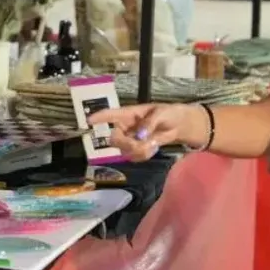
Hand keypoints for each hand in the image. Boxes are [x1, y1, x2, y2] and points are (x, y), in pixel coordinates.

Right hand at [88, 103, 208, 160]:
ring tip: (152, 145)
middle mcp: (126, 127)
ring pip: (123, 150)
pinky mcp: (137, 149)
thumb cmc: (169, 113)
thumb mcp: (161, 113)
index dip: (99, 117)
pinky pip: (133, 156)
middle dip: (125, 144)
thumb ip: (150, 123)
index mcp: (129, 114)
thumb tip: (140, 135)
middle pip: (114, 138)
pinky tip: (152, 149)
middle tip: (139, 145)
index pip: (111, 114)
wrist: (180, 125)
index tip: (89, 121)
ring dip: (137, 151)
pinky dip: (143, 155)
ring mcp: (130, 139)